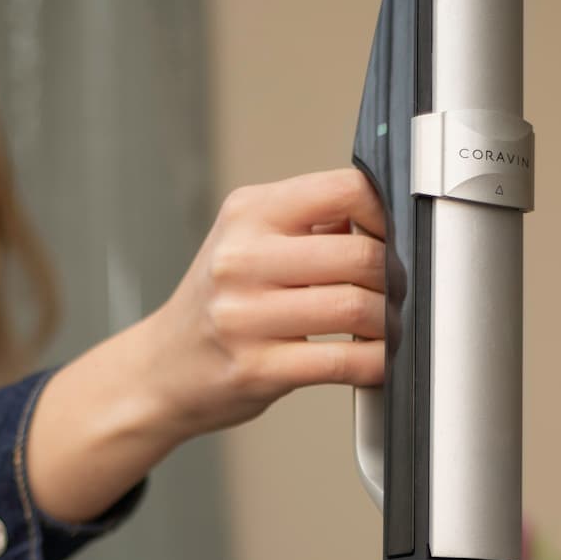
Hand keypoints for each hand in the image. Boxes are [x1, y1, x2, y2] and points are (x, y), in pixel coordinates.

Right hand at [150, 166, 387, 439]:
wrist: (160, 369)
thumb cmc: (213, 307)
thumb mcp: (246, 243)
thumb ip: (306, 226)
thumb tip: (379, 222)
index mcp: (248, 213)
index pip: (343, 190)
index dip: (386, 214)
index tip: (395, 236)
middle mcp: (242, 258)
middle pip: (359, 254)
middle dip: (395, 277)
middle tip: (400, 291)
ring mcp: (246, 315)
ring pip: (355, 307)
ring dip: (390, 322)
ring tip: (390, 326)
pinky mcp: (258, 367)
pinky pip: (341, 361)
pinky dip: (374, 362)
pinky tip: (377, 359)